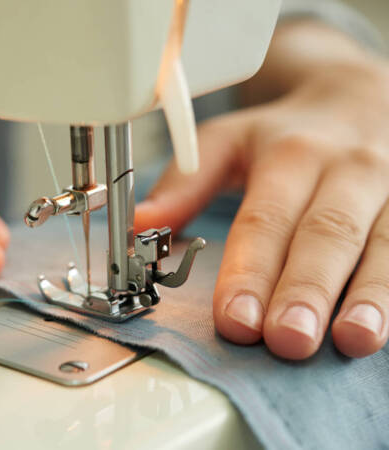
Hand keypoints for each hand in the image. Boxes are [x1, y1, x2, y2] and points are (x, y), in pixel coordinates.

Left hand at [136, 22, 388, 358]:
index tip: (234, 319)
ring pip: (385, 243)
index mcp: (290, 155)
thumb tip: (139, 224)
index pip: (264, 219)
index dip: (248, 270)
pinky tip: (385, 326)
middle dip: (305, 290)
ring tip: (353, 339)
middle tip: (287, 340)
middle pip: (325, 233)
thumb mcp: (227, 141)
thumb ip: (184, 183)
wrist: (360, 99)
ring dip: (369, 295)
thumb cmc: (286, 133)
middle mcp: (347, 170)